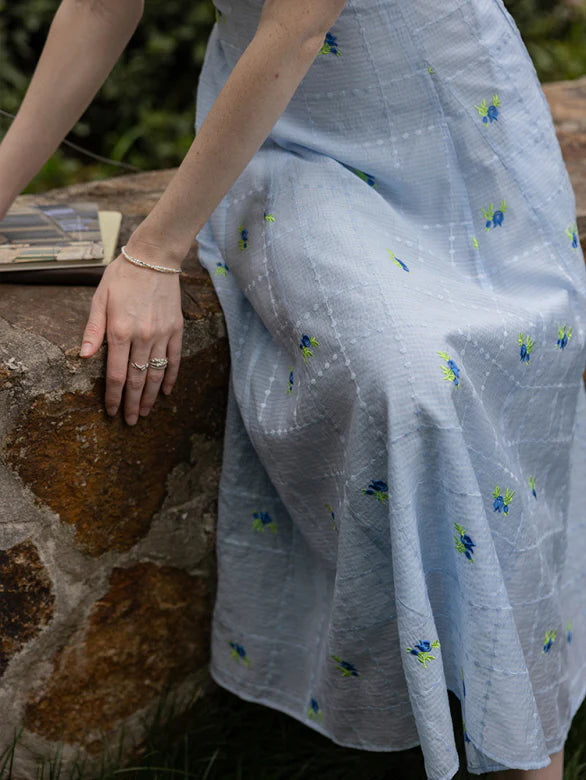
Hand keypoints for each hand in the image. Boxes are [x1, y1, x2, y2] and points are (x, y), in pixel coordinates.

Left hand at [79, 246, 183, 424]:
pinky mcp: (176, 330)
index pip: (117, 374)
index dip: (114, 396)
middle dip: (133, 403)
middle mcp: (142, 337)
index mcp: (120, 331)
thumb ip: (93, 330)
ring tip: (147, 412)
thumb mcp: (99, 299)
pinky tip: (167, 392)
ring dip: (152, 397)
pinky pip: (174, 360)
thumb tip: (85, 356)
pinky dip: (171, 378)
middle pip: (138, 379)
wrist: (154, 259)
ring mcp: (162, 335)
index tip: (113, 412)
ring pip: (156, 374)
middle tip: (131, 421)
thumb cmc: (122, 277)